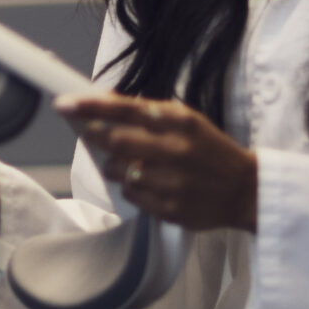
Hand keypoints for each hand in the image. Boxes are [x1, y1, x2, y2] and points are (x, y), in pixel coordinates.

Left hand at [56, 93, 256, 231]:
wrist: (245, 190)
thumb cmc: (210, 150)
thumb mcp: (188, 121)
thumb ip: (150, 112)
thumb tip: (105, 100)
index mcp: (181, 121)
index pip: (125, 108)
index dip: (90, 106)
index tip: (63, 104)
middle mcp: (176, 150)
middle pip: (114, 141)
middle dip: (97, 138)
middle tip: (92, 135)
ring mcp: (172, 181)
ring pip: (117, 171)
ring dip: (115, 166)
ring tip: (134, 163)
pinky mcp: (170, 208)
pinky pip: (131, 194)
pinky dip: (131, 187)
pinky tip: (149, 182)